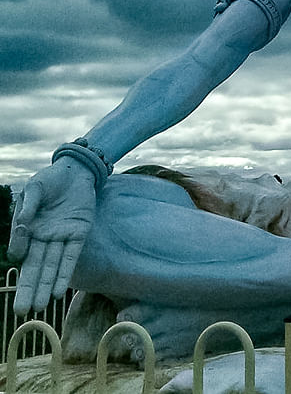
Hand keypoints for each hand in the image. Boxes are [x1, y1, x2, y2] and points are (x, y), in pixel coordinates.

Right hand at [9, 159, 97, 314]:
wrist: (77, 170)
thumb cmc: (52, 179)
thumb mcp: (35, 188)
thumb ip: (29, 205)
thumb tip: (23, 223)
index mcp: (28, 229)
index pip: (22, 249)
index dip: (21, 251)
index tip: (19, 254)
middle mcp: (43, 237)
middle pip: (35, 267)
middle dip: (28, 289)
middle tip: (21, 312)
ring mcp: (61, 236)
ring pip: (52, 266)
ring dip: (46, 286)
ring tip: (39, 307)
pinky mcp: (79, 232)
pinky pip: (71, 256)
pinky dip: (65, 273)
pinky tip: (58, 291)